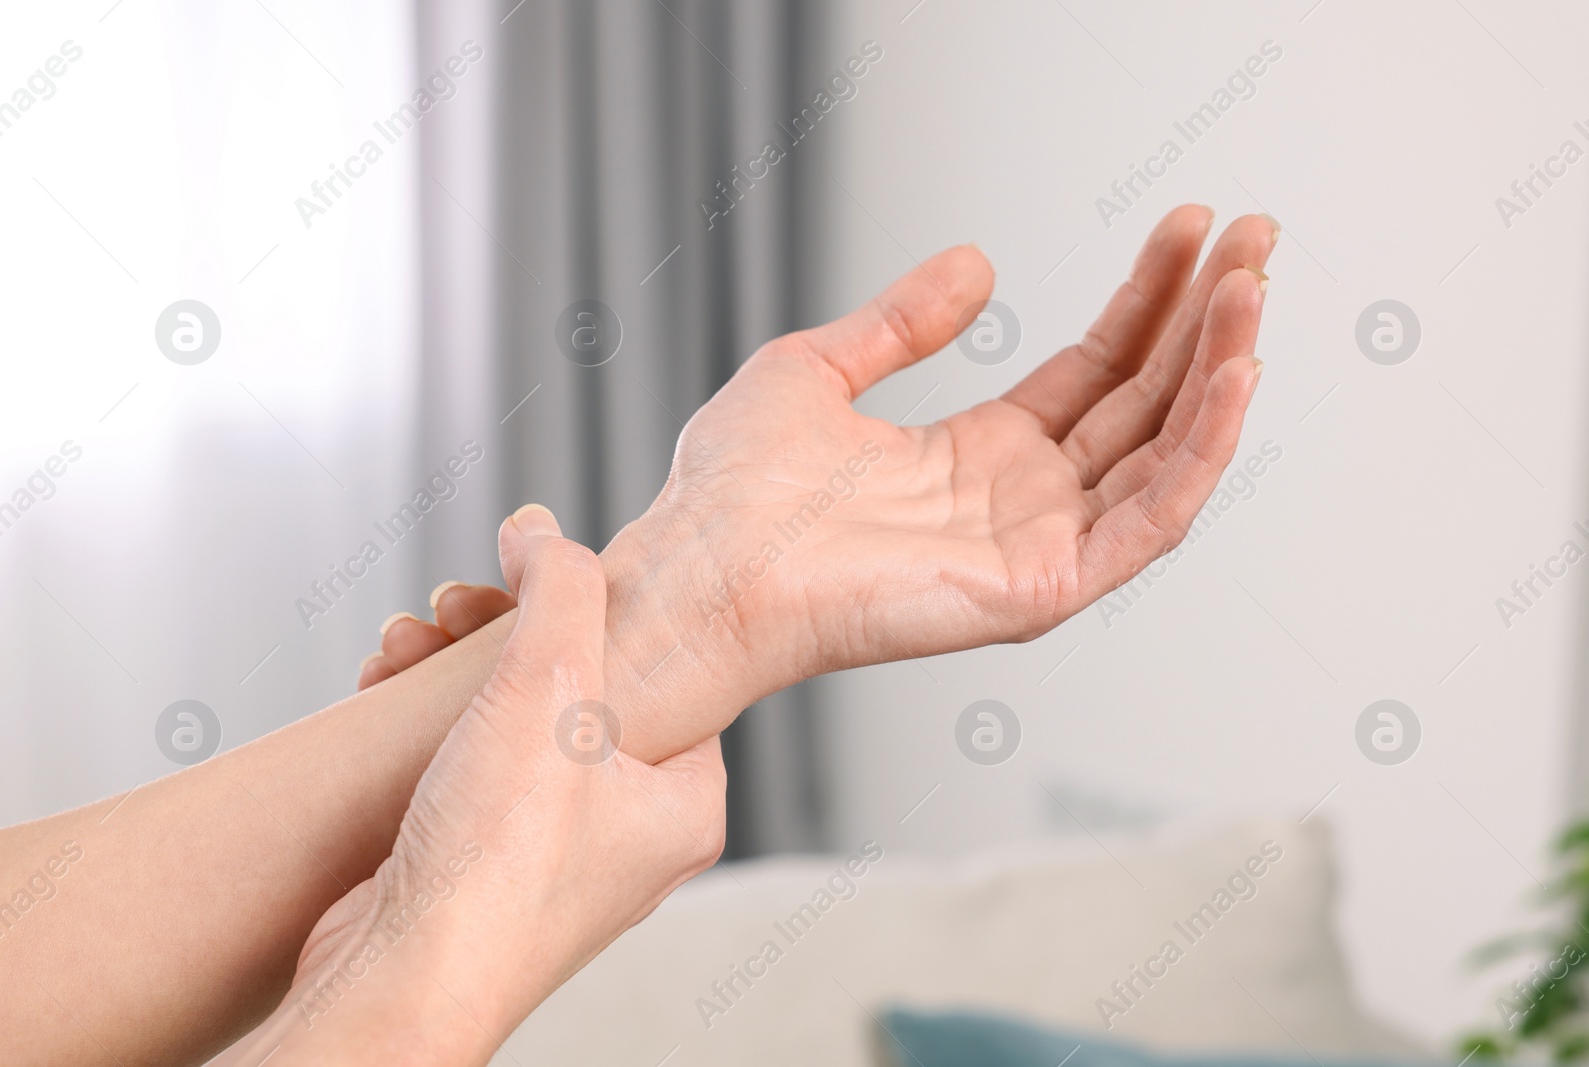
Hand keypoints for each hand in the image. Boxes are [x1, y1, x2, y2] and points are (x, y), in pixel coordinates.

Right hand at [248, 508, 724, 1064]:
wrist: (396, 982)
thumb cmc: (492, 871)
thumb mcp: (549, 691)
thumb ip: (560, 591)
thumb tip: (542, 530)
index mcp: (684, 803)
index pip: (664, 668)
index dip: (596, 610)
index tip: (532, 581)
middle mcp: (629, 836)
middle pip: (578, 686)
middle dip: (503, 634)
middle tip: (456, 609)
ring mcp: (558, 855)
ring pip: (515, 720)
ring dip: (454, 668)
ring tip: (405, 644)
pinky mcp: (487, 865)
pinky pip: (470, 762)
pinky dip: (429, 720)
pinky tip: (388, 687)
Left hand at [606, 207, 1274, 750]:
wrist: (703, 566)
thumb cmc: (733, 492)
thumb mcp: (818, 369)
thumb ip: (903, 321)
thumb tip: (976, 264)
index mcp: (977, 455)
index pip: (1094, 371)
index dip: (1147, 300)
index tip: (1188, 229)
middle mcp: (1021, 501)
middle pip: (1143, 402)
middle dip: (1205, 318)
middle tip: (1255, 237)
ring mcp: (1038, 547)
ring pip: (1162, 453)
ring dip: (1218, 368)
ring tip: (1254, 286)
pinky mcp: (1043, 588)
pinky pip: (1150, 520)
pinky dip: (1201, 450)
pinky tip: (1232, 374)